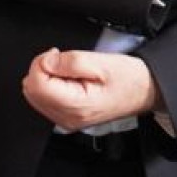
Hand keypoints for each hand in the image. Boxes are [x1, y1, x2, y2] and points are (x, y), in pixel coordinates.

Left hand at [22, 48, 158, 130]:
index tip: (58, 55)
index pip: (36, 83)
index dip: (43, 62)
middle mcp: (68, 118)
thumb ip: (69, 61)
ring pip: (34, 95)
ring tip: (70, 72)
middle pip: (31, 90)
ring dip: (47, 78)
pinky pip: (43, 100)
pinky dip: (51, 86)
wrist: (145, 91)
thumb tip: (45, 62)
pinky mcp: (66, 118)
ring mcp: (66, 121)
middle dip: (43, 70)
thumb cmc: (129, 79)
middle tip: (65, 62)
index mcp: (76, 106)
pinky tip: (68, 81)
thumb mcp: (102, 62)